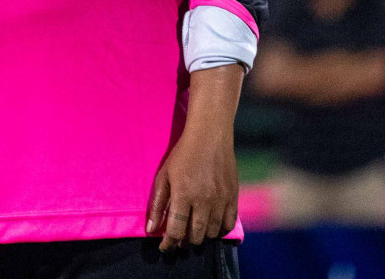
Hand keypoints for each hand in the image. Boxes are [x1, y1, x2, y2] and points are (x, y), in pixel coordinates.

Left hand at [145, 126, 237, 252]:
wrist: (210, 137)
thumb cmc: (182, 155)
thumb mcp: (163, 176)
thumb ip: (157, 204)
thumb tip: (151, 230)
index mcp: (183, 195)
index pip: (176, 230)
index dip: (169, 243)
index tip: (164, 247)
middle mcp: (203, 201)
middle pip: (194, 236)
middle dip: (184, 242)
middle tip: (179, 239)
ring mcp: (220, 200)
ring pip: (211, 233)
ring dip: (200, 237)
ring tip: (193, 232)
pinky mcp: (233, 197)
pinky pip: (228, 225)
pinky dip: (219, 231)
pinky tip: (211, 228)